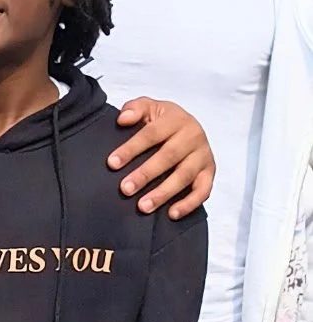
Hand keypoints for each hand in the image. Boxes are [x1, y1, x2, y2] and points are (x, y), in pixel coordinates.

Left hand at [109, 98, 214, 217]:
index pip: (151, 134)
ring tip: (143, 206)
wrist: (187, 127)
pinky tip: (171, 213)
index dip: (131, 149)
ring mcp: (203, 155)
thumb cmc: (160, 121)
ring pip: (184, 176)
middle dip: (145, 174)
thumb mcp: (148, 108)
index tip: (112, 163)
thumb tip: (123, 119)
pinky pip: (203, 190)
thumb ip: (135, 108)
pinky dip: (189, 203)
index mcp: (175, 119)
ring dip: (163, 193)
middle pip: (168, 157)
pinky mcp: (210, 172)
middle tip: (125, 189)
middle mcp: (193, 136)